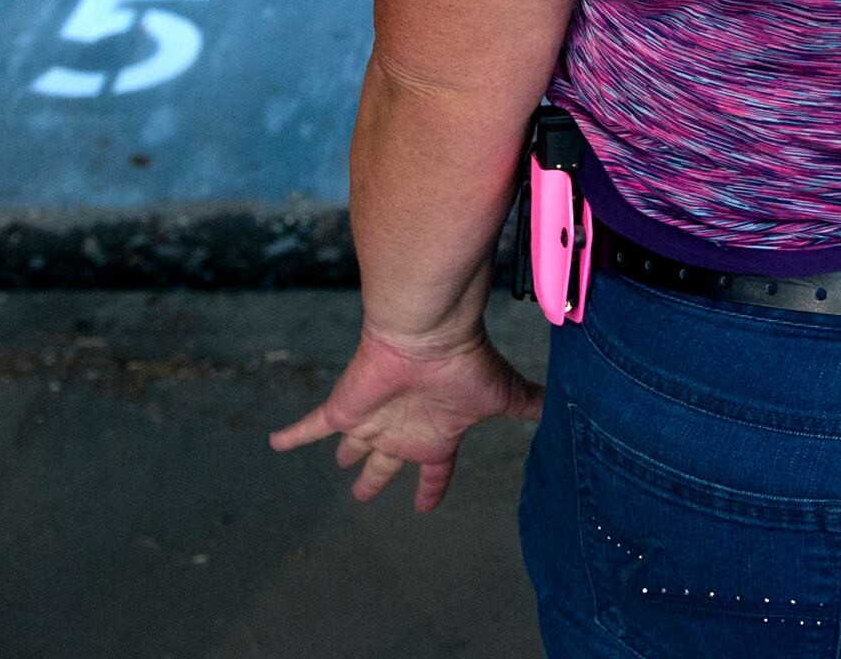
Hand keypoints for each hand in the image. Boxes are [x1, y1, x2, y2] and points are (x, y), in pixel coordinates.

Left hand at [269, 323, 541, 510]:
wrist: (430, 332)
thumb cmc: (466, 366)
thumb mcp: (504, 397)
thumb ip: (530, 407)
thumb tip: (567, 408)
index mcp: (435, 435)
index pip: (434, 471)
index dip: (431, 489)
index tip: (426, 506)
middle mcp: (402, 429)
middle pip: (385, 462)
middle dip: (376, 477)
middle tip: (363, 494)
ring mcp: (371, 419)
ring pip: (352, 444)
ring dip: (346, 453)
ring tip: (340, 462)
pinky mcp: (344, 408)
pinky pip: (312, 426)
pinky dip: (292, 436)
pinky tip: (273, 443)